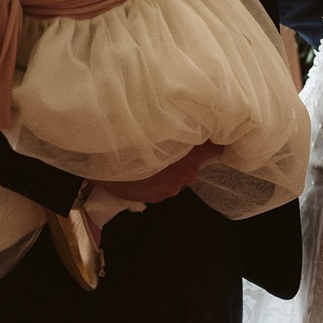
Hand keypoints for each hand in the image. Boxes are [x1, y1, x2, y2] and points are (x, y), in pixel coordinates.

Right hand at [105, 141, 221, 204]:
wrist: (106, 166)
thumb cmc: (133, 143)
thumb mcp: (158, 130)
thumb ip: (178, 131)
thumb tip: (189, 125)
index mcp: (190, 156)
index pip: (215, 150)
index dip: (215, 143)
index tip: (213, 137)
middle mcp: (186, 174)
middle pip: (194, 163)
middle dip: (187, 155)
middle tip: (170, 144)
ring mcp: (172, 188)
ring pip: (179, 175)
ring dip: (171, 167)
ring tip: (153, 158)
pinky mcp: (158, 197)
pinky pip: (164, 186)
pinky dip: (159, 178)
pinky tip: (144, 171)